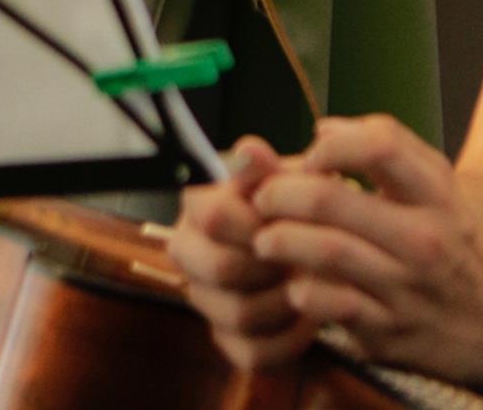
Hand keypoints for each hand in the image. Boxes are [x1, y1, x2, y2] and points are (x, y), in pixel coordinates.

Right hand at [169, 138, 308, 368]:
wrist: (307, 243)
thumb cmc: (291, 206)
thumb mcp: (283, 180)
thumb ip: (266, 169)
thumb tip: (251, 149)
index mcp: (197, 209)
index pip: (214, 217)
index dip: (259, 222)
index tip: (288, 220)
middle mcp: (190, 255)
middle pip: (221, 269)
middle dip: (272, 265)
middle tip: (302, 258)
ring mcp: (205, 300)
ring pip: (237, 314)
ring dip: (285, 302)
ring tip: (311, 286)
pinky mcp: (227, 339)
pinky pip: (252, 352)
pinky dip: (288, 339)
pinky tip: (307, 317)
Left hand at [246, 115, 482, 380]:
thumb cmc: (448, 237)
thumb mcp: (435, 186)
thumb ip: (384, 146)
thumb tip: (323, 130)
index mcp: (436, 196)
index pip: (379, 146)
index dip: (331, 145)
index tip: (311, 155)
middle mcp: (424, 241)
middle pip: (332, 200)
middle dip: (280, 192)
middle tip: (260, 196)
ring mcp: (406, 290)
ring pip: (326, 252)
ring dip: (280, 239)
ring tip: (262, 237)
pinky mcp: (389, 333)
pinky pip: (333, 306)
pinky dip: (303, 291)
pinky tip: (293, 283)